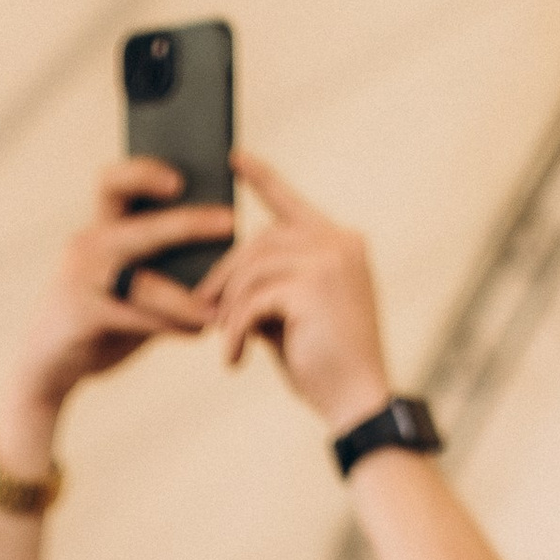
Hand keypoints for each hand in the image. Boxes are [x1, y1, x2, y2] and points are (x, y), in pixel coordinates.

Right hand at [0, 157, 231, 447]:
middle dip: (190, 223)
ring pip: (145, 283)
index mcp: (99, 229)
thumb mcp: (127, 286)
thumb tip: (224, 251)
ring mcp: (81, 278)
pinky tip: (197, 331)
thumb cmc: (99, 322)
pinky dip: (171, 324)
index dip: (145, 171)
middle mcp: (87, 245)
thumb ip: (160, 265)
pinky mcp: (81, 313)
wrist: (47, 367)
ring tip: (219, 309)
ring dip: (186, 298)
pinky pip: (136, 316)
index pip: (114, 181)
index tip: (182, 179)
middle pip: (142, 226)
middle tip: (231, 223)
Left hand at [201, 150, 392, 433]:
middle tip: (203, 311)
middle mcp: (339, 242)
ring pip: (251, 269)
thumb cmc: (324, 365)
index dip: (262, 178)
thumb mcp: (290, 318)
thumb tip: (221, 283)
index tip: (234, 158)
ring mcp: (329, 260)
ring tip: (224, 342)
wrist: (357, 402)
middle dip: (225, 277)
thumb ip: (266, 289)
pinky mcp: (312, 287)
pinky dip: (234, 331)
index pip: (291, 202)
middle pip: (259, 241)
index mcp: (340, 244)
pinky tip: (233, 359)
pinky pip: (252, 300)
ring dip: (229, 309)